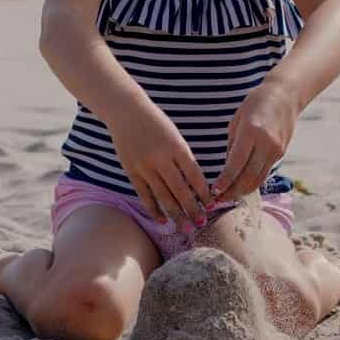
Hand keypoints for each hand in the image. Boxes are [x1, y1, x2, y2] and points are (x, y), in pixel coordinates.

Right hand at [107, 103, 210, 229]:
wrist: (127, 111)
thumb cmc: (156, 123)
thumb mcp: (175, 136)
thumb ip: (183, 158)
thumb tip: (195, 185)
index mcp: (177, 147)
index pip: (195, 175)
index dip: (204, 192)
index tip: (212, 206)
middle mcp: (161, 158)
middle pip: (180, 190)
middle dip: (192, 209)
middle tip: (201, 223)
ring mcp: (145, 166)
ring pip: (163, 196)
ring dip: (176, 214)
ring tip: (185, 228)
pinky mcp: (131, 171)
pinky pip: (145, 195)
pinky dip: (154, 210)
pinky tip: (163, 220)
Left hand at [213, 80, 298, 200]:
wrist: (285, 95)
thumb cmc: (255, 104)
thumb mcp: (237, 121)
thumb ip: (232, 146)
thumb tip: (227, 171)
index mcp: (251, 132)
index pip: (236, 164)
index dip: (225, 181)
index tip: (214, 192)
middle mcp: (266, 143)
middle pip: (248, 177)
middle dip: (233, 192)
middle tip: (219, 200)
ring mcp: (276, 150)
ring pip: (259, 179)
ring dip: (243, 191)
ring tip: (229, 196)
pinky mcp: (281, 153)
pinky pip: (265, 172)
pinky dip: (253, 182)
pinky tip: (242, 186)